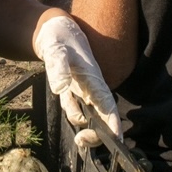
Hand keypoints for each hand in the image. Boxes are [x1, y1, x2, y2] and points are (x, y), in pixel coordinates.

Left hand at [34, 15, 121, 148]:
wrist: (53, 29)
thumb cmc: (58, 37)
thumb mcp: (55, 50)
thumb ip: (58, 68)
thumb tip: (60, 88)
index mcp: (93, 79)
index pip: (108, 106)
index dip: (114, 124)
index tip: (119, 142)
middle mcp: (91, 86)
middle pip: (102, 115)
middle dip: (98, 134)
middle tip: (82, 141)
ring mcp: (82, 88)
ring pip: (91, 114)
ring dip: (88, 129)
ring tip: (79, 140)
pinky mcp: (72, 89)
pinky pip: (75, 107)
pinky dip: (76, 116)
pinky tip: (73, 117)